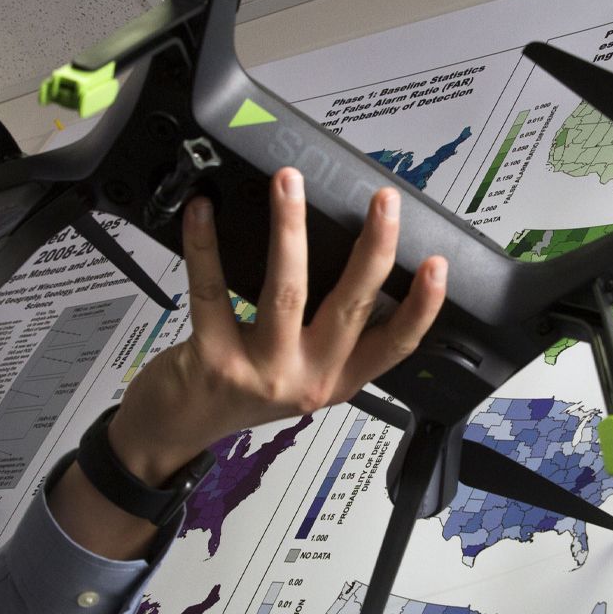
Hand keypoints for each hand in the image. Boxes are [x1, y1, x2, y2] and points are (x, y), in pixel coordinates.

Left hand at [48, 167, 446, 556]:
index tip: (437, 265)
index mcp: (334, 379)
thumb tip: (342, 260)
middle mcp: (305, 379)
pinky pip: (212, 291)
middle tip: (383, 202)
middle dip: (372, 249)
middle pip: (350, 308)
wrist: (175, 430)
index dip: (422, 307)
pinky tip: (203, 213)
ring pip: (285, 291)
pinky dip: (206, 246)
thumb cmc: (235, 392)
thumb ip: (321, 333)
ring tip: (290, 183)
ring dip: (290, 229)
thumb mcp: (295, 372)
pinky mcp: (214, 360)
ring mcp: (260, 372)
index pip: (393, 346)